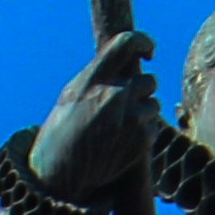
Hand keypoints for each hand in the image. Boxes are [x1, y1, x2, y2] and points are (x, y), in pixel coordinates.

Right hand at [29, 30, 155, 208]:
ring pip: (154, 104)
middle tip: (126, 103)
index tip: (149, 50)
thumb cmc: (63, 132)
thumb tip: (126, 58)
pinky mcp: (141, 141)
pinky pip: (154, 127)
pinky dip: (143, 132)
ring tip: (119, 126)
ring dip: (143, 112)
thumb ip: (98, 76)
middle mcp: (114, 95)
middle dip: (141, 90)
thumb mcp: (72, 95)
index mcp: (93, 79)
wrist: (61, 173)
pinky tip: (122, 141)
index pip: (126, 43)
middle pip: (148, 80)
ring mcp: (131, 119)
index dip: (143, 41)